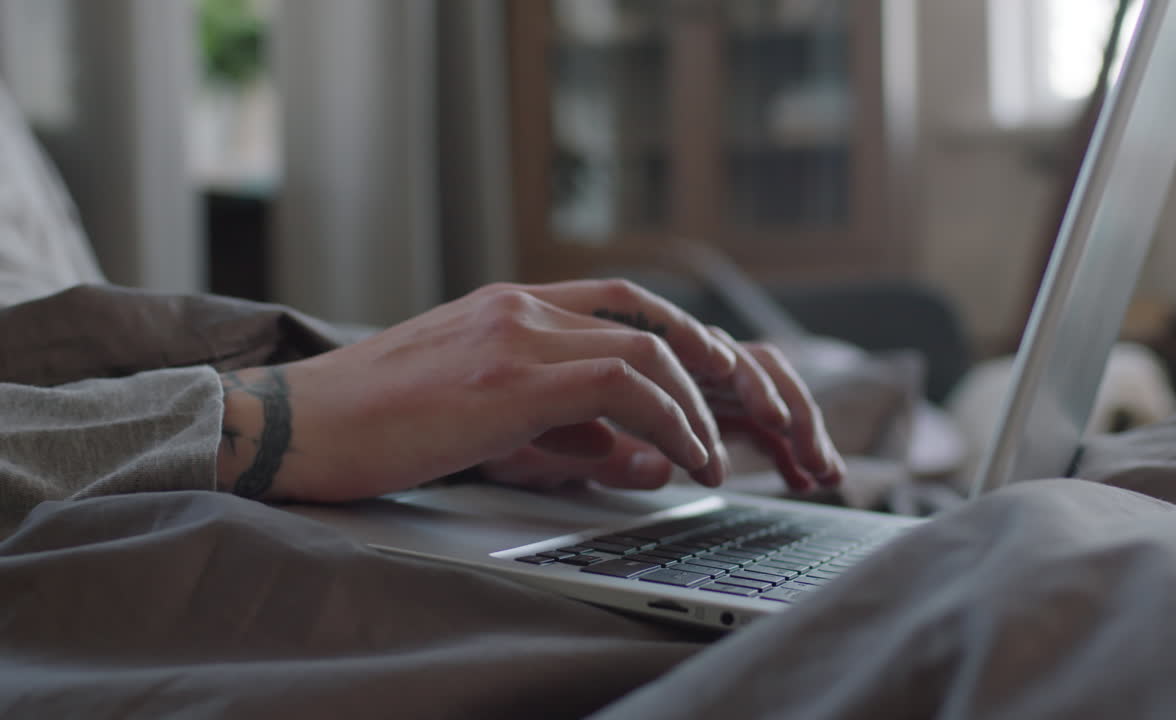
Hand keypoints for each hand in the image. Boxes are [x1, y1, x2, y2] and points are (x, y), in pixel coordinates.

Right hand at [216, 279, 843, 501]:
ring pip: (647, 348)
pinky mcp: (509, 376)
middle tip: (743, 413)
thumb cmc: (374, 426)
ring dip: (698, 404)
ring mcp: (515, 334)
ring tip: (718, 456)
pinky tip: (687, 459)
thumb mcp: (475, 412)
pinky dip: (670, 420)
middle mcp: (520, 306)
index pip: (621, 303)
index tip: (716, 383)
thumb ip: (551, 420)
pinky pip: (622, 383)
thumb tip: (616, 446)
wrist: (291, 426)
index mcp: (510, 308)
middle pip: (648, 316)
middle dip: (710, 366)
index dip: (681, 339)